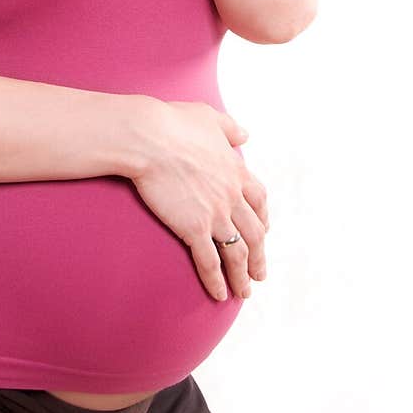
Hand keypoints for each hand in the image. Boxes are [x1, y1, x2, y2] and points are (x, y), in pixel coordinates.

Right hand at [127, 98, 268, 301]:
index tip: (264, 231)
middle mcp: (232, 196)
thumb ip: (230, 128)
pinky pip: (210, 262)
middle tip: (259, 274)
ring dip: (242, 275)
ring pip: (237, 253)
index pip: (259, 201)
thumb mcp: (209, 118)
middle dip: (259, 257)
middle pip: (255, 233)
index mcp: (237, 171)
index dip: (264, 219)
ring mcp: (215, 214)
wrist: (148, 137)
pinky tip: (218, 295)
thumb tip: (245, 135)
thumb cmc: (172, 123)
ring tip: (244, 292)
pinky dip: (216, 281)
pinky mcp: (194, 228)